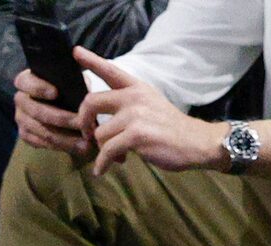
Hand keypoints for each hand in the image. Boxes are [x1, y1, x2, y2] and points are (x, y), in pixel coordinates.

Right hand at [11, 68, 91, 154]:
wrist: (61, 99)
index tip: (56, 93)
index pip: (25, 82)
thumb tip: (84, 91)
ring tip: (85, 142)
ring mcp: (20, 118)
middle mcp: (20, 100)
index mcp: (26, 80)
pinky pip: (41, 143)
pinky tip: (76, 148)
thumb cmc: (67, 84)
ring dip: (64, 138)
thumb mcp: (70, 78)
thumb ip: (73, 81)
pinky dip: (59, 146)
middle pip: (36, 111)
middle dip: (61, 118)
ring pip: (41, 131)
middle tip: (82, 123)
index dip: (39, 88)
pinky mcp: (25, 134)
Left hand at [79, 53, 225, 175]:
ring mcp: (136, 114)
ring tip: (116, 155)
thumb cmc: (167, 128)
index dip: (91, 61)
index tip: (75, 51)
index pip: (111, 70)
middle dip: (83, 122)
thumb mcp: (149, 105)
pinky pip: (106, 151)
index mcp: (137, 88)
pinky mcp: (136, 134)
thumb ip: (125, 104)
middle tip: (88, 135)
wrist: (196, 141)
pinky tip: (104, 169)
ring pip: (99, 134)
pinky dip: (102, 164)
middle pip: (91, 102)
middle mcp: (135, 96)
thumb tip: (95, 117)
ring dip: (102, 150)